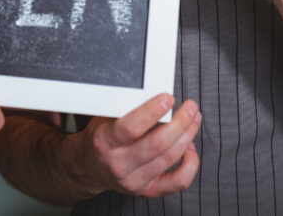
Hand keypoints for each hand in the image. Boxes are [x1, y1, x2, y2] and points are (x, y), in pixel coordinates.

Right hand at [67, 94, 200, 198]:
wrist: (89, 166)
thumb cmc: (100, 137)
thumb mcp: (104, 118)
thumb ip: (125, 108)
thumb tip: (154, 91)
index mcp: (105, 142)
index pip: (131, 128)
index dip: (152, 112)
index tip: (168, 98)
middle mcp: (119, 164)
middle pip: (156, 144)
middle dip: (180, 123)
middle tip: (190, 107)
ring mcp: (134, 180)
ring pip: (169, 159)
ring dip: (187, 136)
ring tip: (193, 120)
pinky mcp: (147, 190)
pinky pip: (177, 181)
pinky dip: (190, 164)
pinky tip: (190, 147)